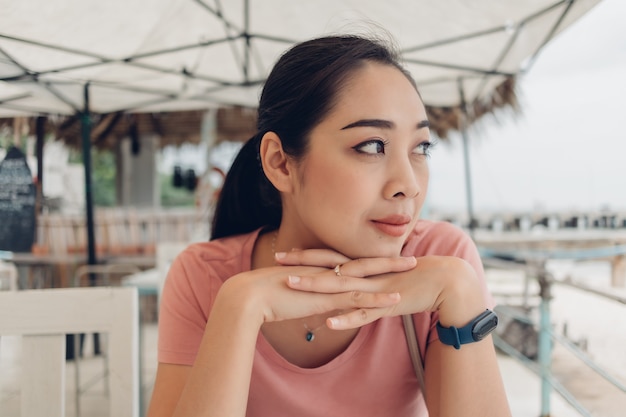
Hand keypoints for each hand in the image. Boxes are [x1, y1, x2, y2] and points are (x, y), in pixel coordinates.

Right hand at [216, 260, 404, 327]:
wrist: (250, 296)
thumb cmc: (265, 296)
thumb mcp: (289, 294)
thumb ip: (302, 294)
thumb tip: (307, 299)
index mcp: (319, 270)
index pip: (349, 261)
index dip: (369, 259)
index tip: (386, 255)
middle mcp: (327, 272)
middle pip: (363, 263)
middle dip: (388, 259)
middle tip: (410, 255)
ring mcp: (328, 284)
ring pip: (366, 276)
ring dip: (391, 272)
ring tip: (413, 267)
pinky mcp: (326, 299)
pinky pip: (357, 299)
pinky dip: (378, 299)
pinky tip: (396, 299)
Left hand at [277, 249, 485, 328]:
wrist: (447, 280)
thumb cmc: (416, 277)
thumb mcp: (387, 275)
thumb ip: (368, 278)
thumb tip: (351, 277)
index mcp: (365, 266)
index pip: (330, 257)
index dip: (307, 255)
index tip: (284, 253)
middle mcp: (366, 274)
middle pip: (329, 266)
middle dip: (302, 264)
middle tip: (277, 260)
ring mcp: (375, 288)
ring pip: (340, 287)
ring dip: (316, 286)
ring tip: (292, 285)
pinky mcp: (388, 304)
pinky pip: (363, 314)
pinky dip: (346, 319)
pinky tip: (328, 324)